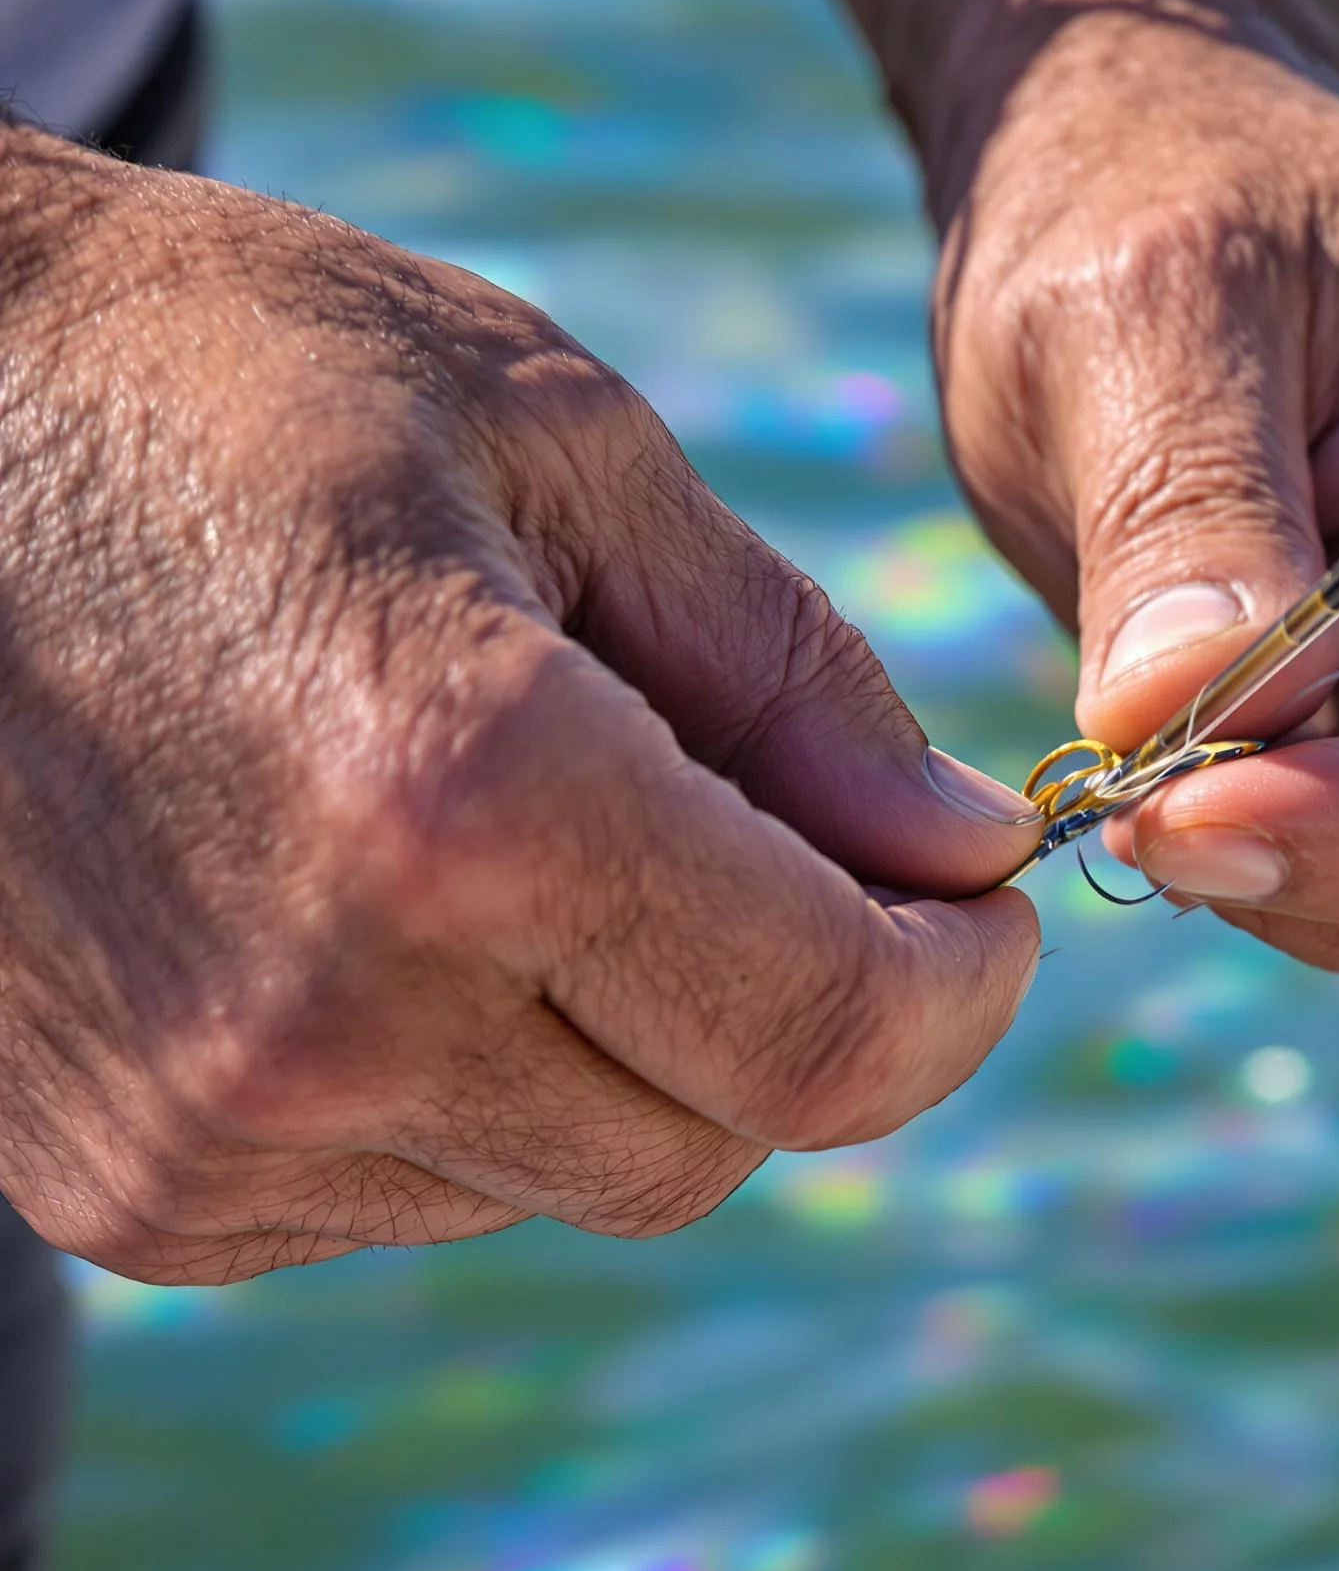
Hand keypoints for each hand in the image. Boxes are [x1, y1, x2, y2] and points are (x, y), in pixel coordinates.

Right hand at [0, 125, 1040, 1281]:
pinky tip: (391, 907)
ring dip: (633, 1039)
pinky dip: (480, 1075)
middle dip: (801, 1007)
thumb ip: (788, 677)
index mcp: (463, 805)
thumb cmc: (215, 377)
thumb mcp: (555, 440)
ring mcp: (201, 1136)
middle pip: (719, 1136)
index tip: (979, 916)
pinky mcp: (126, 1193)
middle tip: (775, 845)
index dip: (954, 996)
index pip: (826, 1036)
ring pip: (576, 1170)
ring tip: (527, 831)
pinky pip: (422, 1186)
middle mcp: (324, 1021)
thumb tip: (963, 854)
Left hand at [932, 0, 1338, 972]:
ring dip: (1294, 881)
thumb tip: (1191, 712)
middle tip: (1133, 817)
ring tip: (1141, 769)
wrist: (1142, 204)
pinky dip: (1267, 868)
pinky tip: (1167, 780)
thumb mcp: (1151, 308)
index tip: (1198, 828)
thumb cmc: (1168, 198)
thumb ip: (1186, 507)